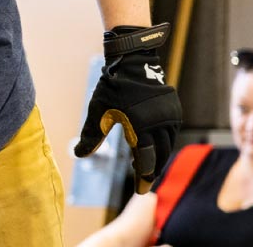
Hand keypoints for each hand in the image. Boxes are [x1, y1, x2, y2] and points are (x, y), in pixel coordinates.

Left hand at [75, 22, 182, 193]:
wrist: (132, 61)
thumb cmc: (113, 87)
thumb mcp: (98, 111)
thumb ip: (91, 136)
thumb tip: (79, 155)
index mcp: (142, 128)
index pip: (145, 162)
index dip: (143, 178)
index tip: (140, 190)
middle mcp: (160, 125)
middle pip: (160, 157)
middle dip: (152, 171)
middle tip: (144, 181)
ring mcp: (170, 117)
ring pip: (168, 146)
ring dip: (160, 158)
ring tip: (149, 167)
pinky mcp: (174, 110)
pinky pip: (172, 133)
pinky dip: (165, 144)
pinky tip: (156, 147)